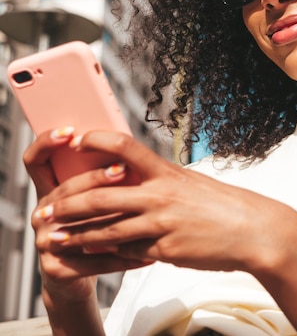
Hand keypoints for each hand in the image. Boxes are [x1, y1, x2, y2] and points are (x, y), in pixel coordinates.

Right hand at [25, 128, 150, 302]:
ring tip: (140, 212)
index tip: (71, 131)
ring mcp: (44, 241)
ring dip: (111, 218)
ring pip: (78, 224)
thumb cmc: (96, 229)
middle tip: (122, 169)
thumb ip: (105, 179)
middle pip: (65, 189)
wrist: (77, 276)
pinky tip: (147, 255)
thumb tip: (133, 154)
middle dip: (94, 178)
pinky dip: (123, 258)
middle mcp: (42, 212)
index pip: (37, 160)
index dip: (47, 142)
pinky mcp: (54, 268)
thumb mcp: (97, 201)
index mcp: (51, 190)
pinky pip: (93, 260)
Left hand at [32, 130, 295, 273]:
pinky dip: (109, 254)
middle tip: (46, 210)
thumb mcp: (192, 183)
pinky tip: (94, 255)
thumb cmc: (225, 205)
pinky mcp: (165, 250)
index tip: (76, 139)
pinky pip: (128, 253)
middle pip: (100, 196)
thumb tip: (135, 185)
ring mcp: (161, 224)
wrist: (254, 231)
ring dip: (76, 236)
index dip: (96, 139)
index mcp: (167, 172)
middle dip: (67, 204)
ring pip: (105, 230)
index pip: (123, 147)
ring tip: (56, 239)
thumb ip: (161, 184)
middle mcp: (160, 196)